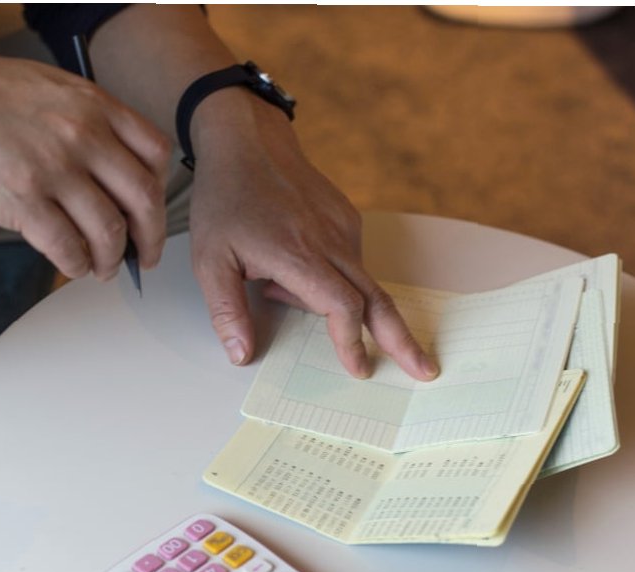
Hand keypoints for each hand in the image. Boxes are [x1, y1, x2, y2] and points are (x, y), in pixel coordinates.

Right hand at [0, 44, 172, 280]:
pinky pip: (67, 246)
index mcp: (94, 105)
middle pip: (144, 199)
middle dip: (150, 238)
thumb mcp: (46, 88)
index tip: (152, 212)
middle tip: (144, 257)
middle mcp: (82, 135)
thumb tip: (113, 163)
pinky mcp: (22, 199)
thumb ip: (85, 118)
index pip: (155, 154)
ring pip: (108, 231)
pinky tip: (72, 267)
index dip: (161, 191)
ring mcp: (53, 168)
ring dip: (111, 259)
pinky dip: (76, 265)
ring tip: (103, 268)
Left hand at [187, 95, 437, 380]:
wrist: (247, 139)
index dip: (352, 341)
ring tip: (270, 282)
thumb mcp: (209, 259)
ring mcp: (344, 227)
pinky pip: (350, 261)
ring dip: (333, 302)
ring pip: (359, 282)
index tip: (360, 368)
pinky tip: (286, 264)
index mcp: (298, 255)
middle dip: (402, 339)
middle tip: (425, 369)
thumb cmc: (226, 198)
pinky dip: (329, 278)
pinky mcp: (347, 218)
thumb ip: (226, 311)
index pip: (342, 307)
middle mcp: (331, 242)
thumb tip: (241, 355)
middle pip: (377, 299)